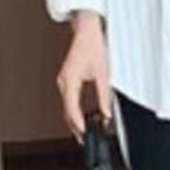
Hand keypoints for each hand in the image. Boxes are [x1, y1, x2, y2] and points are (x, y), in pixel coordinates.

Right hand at [56, 13, 112, 144]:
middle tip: (85, 140)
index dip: (78, 124)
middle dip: (75, 126)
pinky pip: (68, 99)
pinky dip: (74, 110)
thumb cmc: (93, 46)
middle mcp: (63, 82)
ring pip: (66, 106)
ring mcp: (63, 81)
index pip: (72, 109)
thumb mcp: (103, 72)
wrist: (86, 30)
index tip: (85, 135)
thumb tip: (106, 113)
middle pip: (67, 111)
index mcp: (70, 80)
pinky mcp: (67, 79)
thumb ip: (104, 95)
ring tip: (85, 132)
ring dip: (74, 119)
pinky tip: (82, 116)